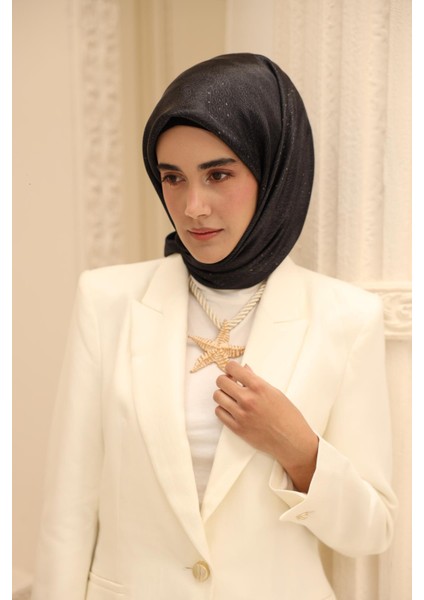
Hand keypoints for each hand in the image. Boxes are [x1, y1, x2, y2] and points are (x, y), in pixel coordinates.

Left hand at [214, 361, 317, 491]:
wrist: (291, 440)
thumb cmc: (288, 416)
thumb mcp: (275, 392)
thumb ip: (256, 380)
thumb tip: (245, 369)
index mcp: (258, 387)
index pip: (233, 368)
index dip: (230, 367)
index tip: (232, 370)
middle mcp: (247, 399)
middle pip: (221, 381)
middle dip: (225, 380)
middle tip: (231, 383)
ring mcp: (241, 414)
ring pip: (217, 396)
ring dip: (223, 394)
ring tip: (231, 397)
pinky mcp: (237, 428)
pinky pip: (219, 413)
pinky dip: (223, 408)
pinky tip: (231, 409)